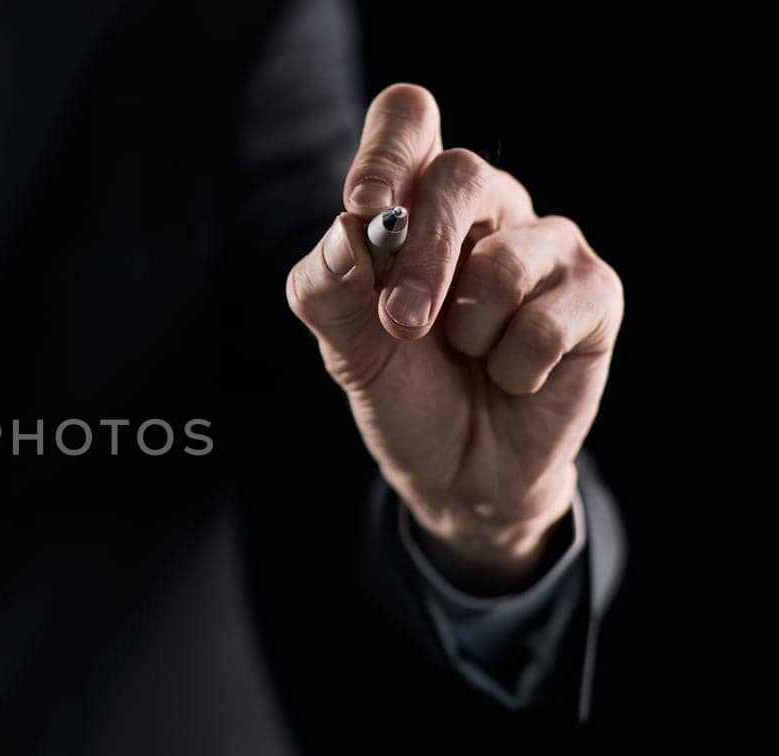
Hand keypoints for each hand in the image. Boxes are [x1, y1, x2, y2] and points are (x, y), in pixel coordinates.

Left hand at [285, 84, 622, 593]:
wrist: (458, 470)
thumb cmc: (402, 388)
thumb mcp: (344, 345)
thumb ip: (328, 286)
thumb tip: (347, 230)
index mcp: (417, 198)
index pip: (409, 117)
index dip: (386, 150)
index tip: (366, 209)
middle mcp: (486, 204)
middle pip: (460, 173)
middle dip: (422, 260)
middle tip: (402, 325)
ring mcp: (546, 244)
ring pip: (503, 260)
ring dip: (468, 331)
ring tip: (467, 357)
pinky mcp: (594, 292)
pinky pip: (545, 320)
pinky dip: (514, 368)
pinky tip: (513, 377)